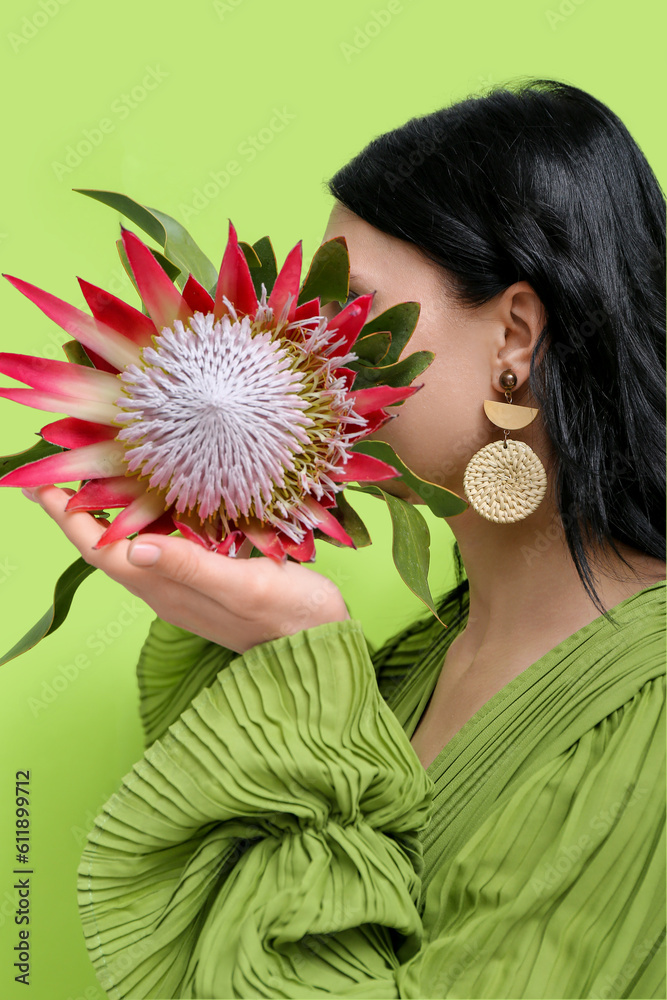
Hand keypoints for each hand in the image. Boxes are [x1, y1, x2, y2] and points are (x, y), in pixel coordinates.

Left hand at [23, 485, 350, 653]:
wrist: (322, 644)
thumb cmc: (289, 618)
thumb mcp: (243, 587)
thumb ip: (191, 568)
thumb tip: (133, 548)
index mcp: (166, 586)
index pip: (99, 549)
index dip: (68, 517)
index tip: (42, 484)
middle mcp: (166, 585)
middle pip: (107, 544)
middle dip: (79, 509)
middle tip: (59, 468)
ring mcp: (185, 583)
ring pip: (132, 543)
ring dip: (110, 512)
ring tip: (97, 475)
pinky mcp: (207, 577)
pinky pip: (162, 543)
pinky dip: (148, 518)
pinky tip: (157, 498)